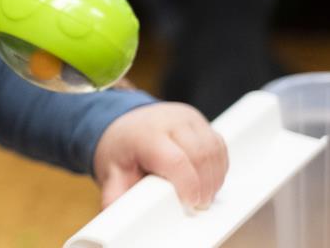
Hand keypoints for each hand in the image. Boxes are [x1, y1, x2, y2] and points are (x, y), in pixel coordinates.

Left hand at [93, 102, 228, 209]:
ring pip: (213, 150)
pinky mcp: (200, 122)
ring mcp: (188, 119)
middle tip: (199, 205)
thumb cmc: (120, 147)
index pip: (176, 160)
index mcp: (146, 133)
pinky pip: (219, 145)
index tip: (190, 204)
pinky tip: (209, 180)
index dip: (188, 185)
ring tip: (204, 195)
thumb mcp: (110, 169)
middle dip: (204, 185)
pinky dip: (218, 166)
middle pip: (200, 155)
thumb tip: (116, 210)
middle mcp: (169, 121)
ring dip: (214, 177)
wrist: (124, 123)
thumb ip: (115, 192)